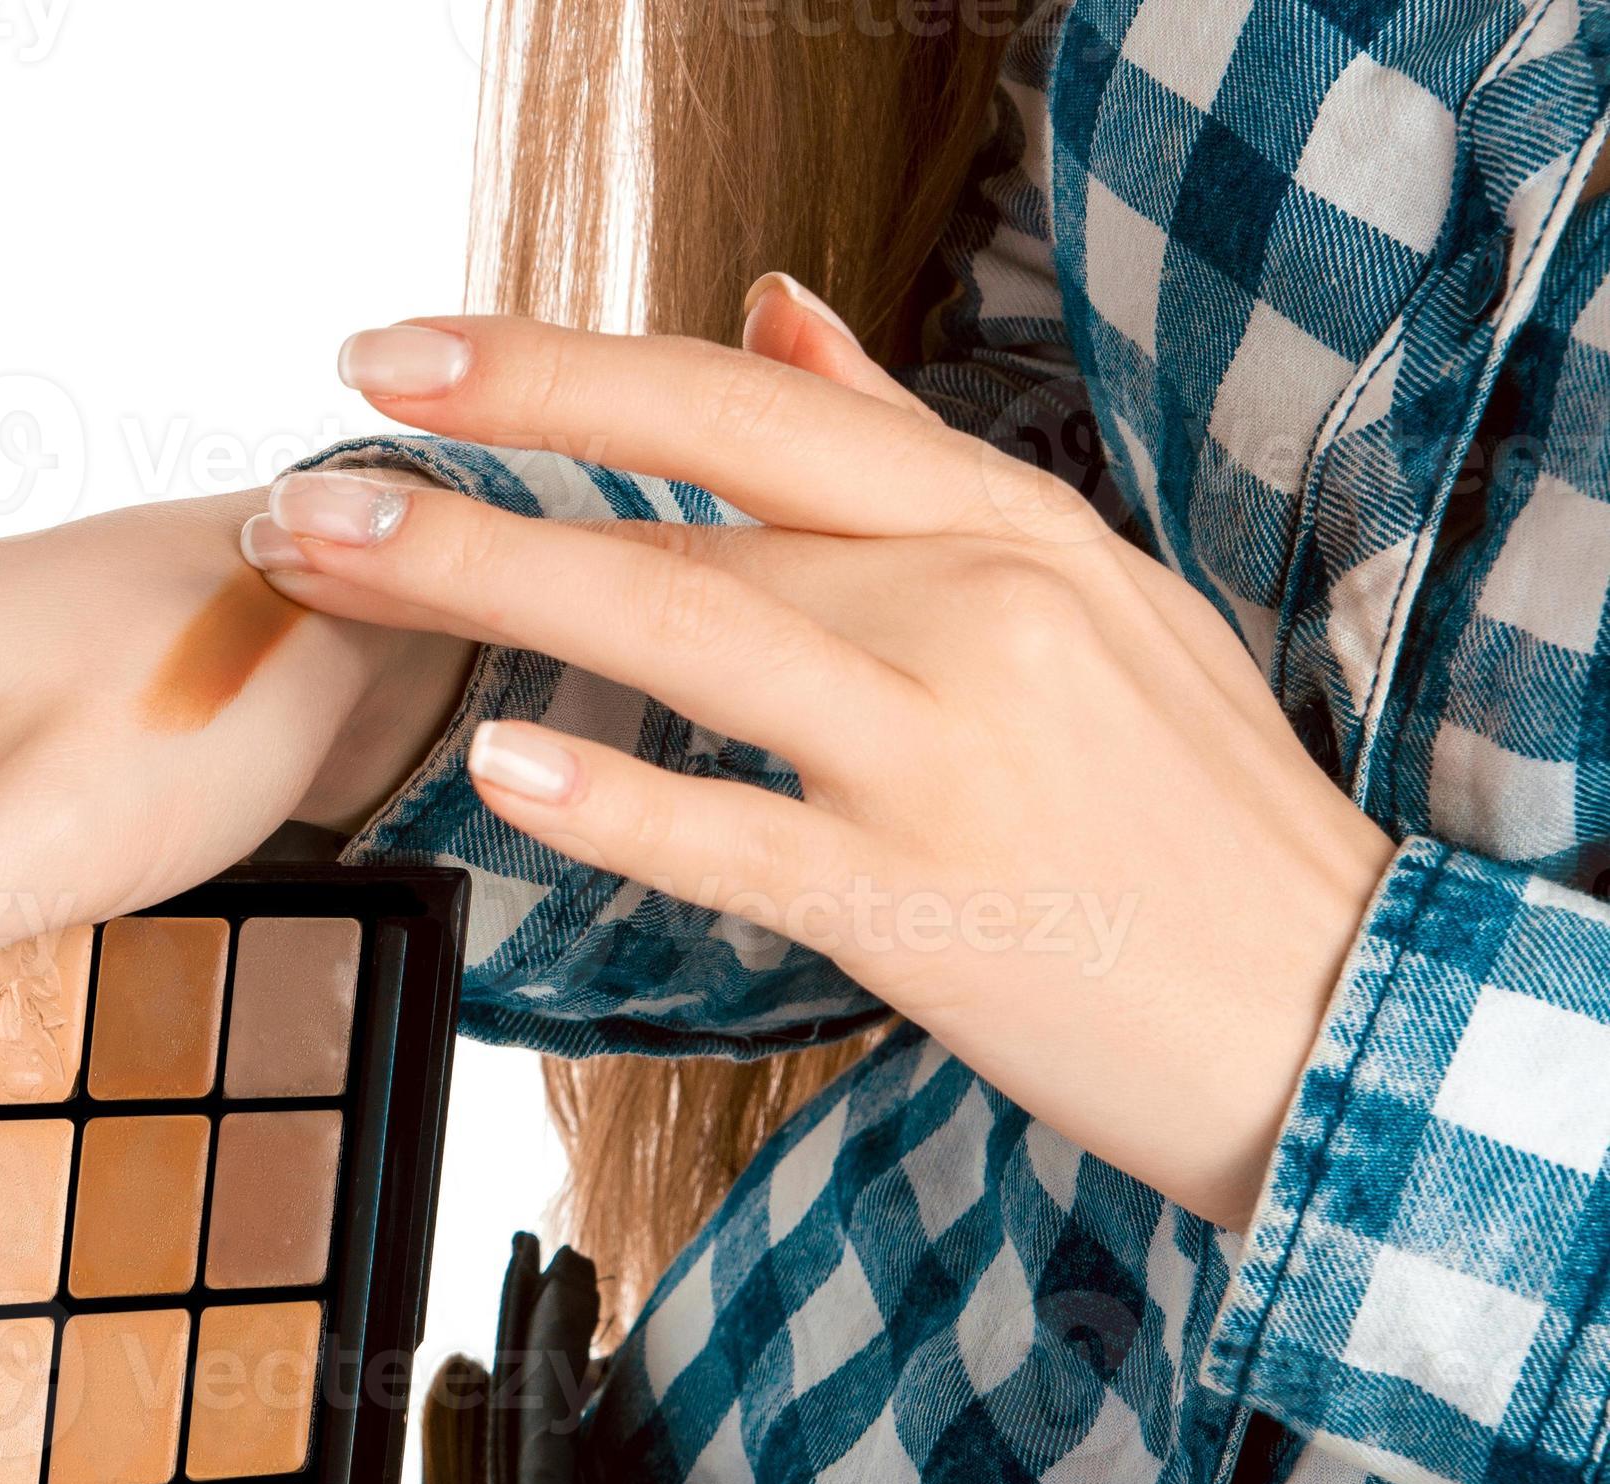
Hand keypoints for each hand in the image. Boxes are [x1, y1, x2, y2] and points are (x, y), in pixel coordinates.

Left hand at [247, 297, 1394, 1228]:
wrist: (1334, 1014)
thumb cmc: (1183, 808)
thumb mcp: (1081, 588)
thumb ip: (902, 455)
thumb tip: (766, 309)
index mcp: (1003, 522)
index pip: (748, 403)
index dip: (563, 369)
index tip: (407, 353)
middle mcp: (975, 608)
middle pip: (690, 504)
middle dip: (482, 467)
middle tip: (309, 465)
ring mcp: (951, 753)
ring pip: (688, 632)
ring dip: (488, 586)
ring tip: (333, 563)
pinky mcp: (928, 906)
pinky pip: (742, 839)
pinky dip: (621, 801)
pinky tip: (501, 770)